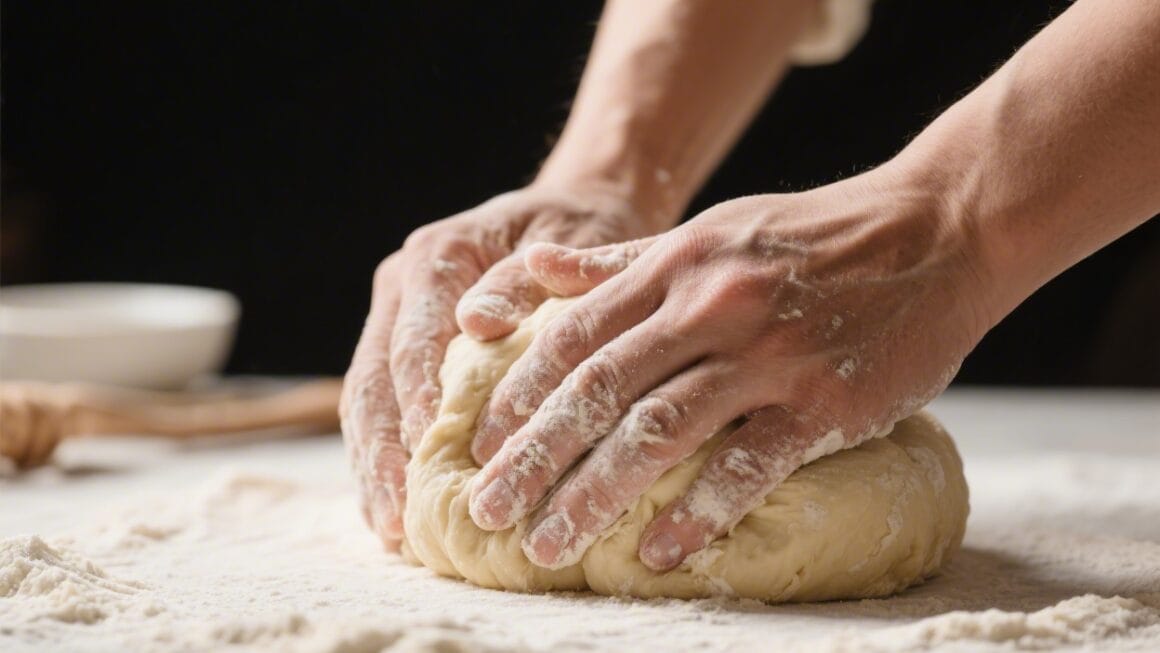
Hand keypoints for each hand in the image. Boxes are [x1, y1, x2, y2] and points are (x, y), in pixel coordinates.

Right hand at [340, 184, 665, 548]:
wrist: (574, 211)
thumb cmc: (577, 229)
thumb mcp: (565, 241)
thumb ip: (518, 282)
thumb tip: (476, 323)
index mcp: (436, 258)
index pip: (412, 343)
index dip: (413, 405)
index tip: (422, 461)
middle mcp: (403, 286)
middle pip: (373, 378)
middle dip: (381, 453)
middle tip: (397, 519)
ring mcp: (397, 317)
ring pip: (366, 398)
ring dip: (373, 466)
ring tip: (391, 529)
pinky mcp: (405, 346)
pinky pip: (381, 405)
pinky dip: (385, 455)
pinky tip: (396, 505)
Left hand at [467, 170, 991, 569]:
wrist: (934, 228)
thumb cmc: (810, 236)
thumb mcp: (707, 230)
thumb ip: (618, 259)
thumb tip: (534, 271)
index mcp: (675, 265)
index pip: (575, 336)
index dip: (519, 394)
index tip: (478, 445)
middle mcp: (709, 306)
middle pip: (600, 390)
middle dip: (533, 455)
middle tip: (485, 510)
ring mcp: (768, 354)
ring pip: (660, 430)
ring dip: (594, 492)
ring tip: (547, 542)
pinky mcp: (826, 400)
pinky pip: (752, 462)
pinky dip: (704, 509)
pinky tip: (662, 552)